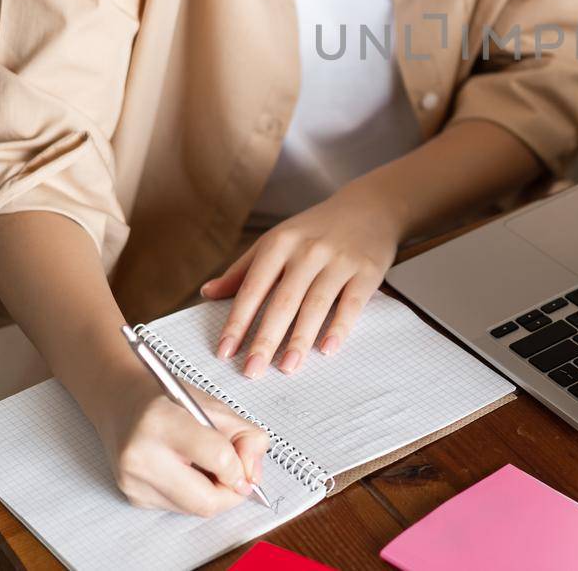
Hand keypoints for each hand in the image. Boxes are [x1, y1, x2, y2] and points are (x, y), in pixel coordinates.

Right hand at [94, 369, 268, 516]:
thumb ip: (244, 436)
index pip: (217, 457)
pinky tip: (187, 471)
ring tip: (208, 466)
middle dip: (231, 493)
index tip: (244, 464)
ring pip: (194, 510)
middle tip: (236, 476)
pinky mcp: (134, 498)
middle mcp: (142, 456)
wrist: (121, 401)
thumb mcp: (213, 405)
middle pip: (205, 500)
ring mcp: (134, 482)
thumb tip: (252, 476)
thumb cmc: (166, 398)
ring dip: (213, 494)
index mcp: (161, 422)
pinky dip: (193, 495)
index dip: (239, 466)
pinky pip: (178, 508)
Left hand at [202, 184, 404, 376]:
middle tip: (252, 371)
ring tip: (287, 368)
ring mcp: (339, 260)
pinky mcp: (367, 270)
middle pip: (283, 300)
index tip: (224, 352)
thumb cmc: (316, 230)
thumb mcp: (277, 240)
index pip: (253, 288)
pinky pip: (352, 303)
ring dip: (300, 339)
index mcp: (280, 243)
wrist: (370, 206)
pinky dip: (340, 327)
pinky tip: (328, 349)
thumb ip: (244, 269)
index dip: (238, 321)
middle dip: (266, 339)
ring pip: (316, 304)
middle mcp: (308, 250)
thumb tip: (208, 293)